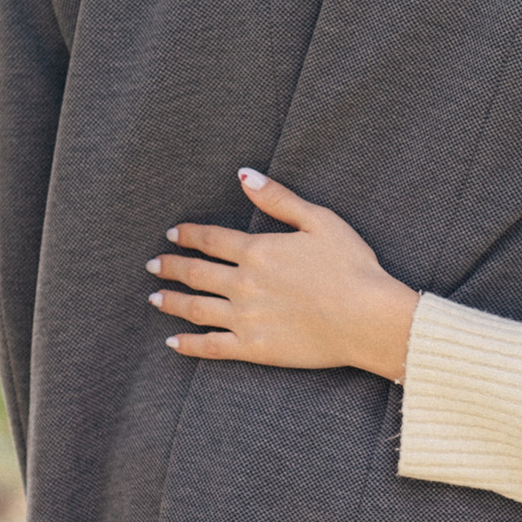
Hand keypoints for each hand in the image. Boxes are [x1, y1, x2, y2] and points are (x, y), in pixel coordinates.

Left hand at [149, 171, 420, 379]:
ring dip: (171, 302)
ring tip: (155, 298)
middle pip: (195, 273)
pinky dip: (189, 344)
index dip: (188, 235)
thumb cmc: (352, 267)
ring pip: (196, 308)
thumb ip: (279, 199)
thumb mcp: (320, 221)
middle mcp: (244, 283)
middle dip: (170, 267)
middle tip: (153, 265)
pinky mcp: (254, 348)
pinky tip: (173, 342)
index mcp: (258, 251)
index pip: (211, 239)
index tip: (173, 234)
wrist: (368, 318)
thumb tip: (245, 174)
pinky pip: (211, 346)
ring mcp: (245, 317)